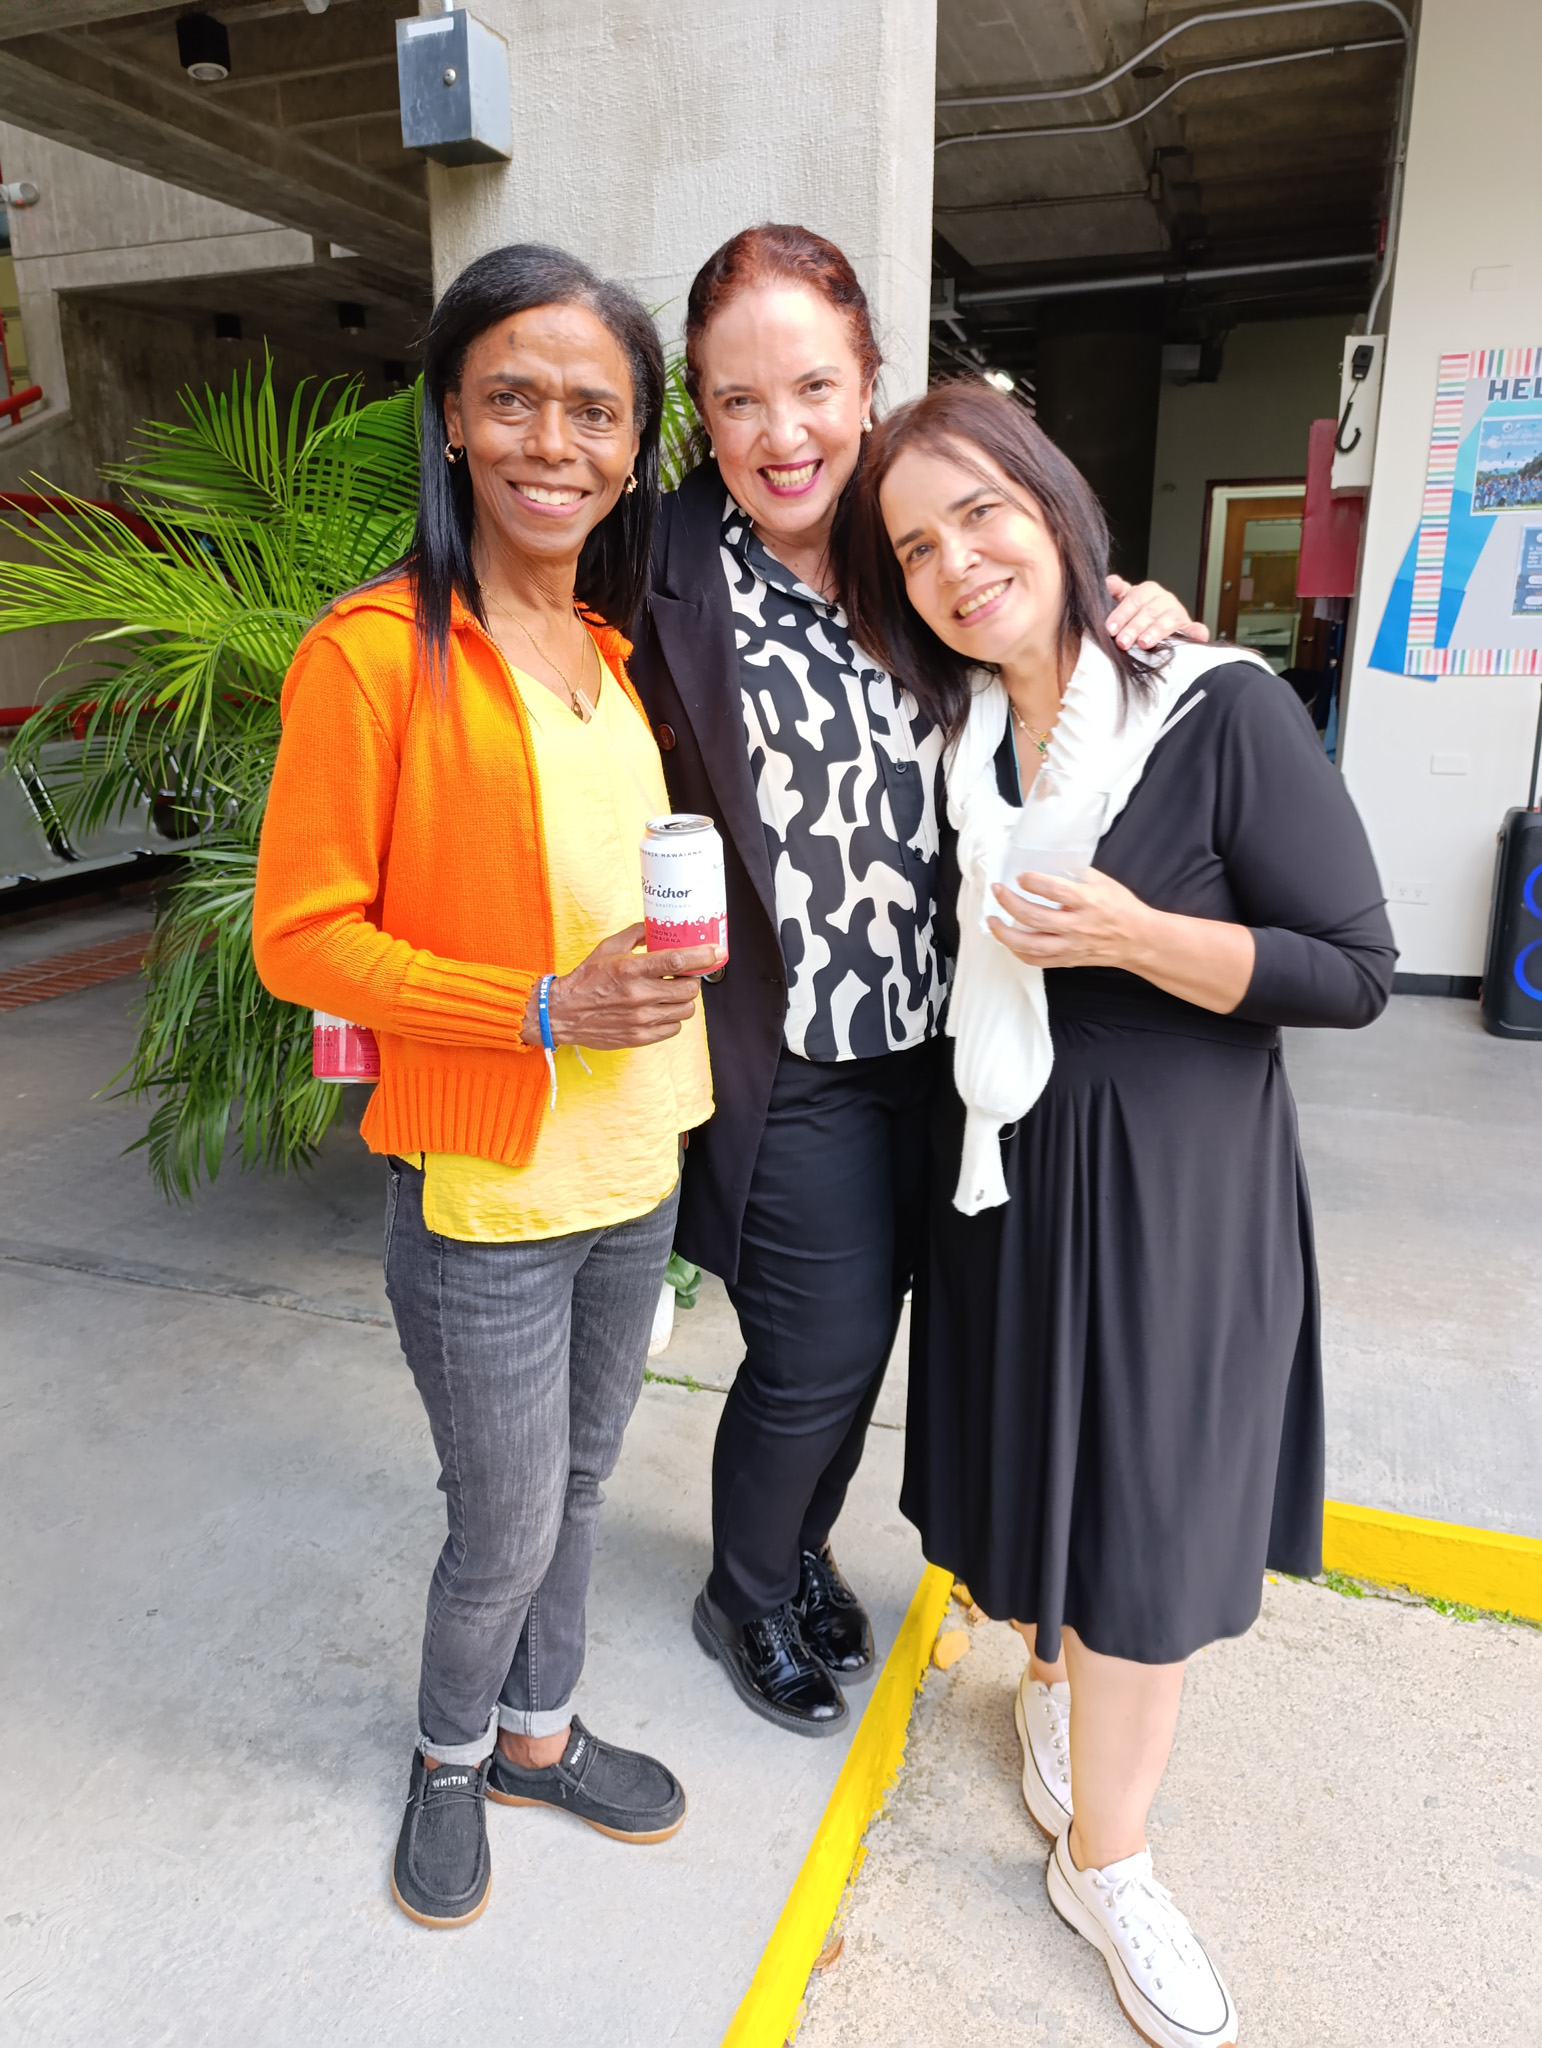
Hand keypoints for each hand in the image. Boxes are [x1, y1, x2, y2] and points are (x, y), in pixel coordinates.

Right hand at [520, 924, 723, 1050]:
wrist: (563, 1013)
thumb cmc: (586, 979)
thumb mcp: (608, 948)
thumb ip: (636, 934)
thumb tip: (657, 926)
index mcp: (631, 969)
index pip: (678, 960)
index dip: (703, 956)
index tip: (717, 951)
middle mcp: (639, 995)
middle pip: (689, 988)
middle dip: (692, 980)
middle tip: (683, 975)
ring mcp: (641, 1019)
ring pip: (686, 1010)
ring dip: (684, 1000)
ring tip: (671, 993)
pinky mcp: (639, 1037)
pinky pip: (673, 1028)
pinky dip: (673, 1018)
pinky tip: (661, 1009)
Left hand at [988, 868, 1255, 1012]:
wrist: (1139, 940)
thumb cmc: (1122, 908)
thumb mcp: (1104, 883)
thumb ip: (1077, 874)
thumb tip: (1048, 861)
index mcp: (1089, 901)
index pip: (1057, 891)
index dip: (1035, 882)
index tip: (1020, 875)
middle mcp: (1078, 925)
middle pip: (1036, 918)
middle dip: (1011, 903)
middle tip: (997, 890)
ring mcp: (1072, 945)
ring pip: (1031, 944)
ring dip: (1007, 934)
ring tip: (993, 921)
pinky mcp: (1068, 959)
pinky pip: (1038, 961)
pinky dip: (1019, 952)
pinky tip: (1009, 942)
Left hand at [1105, 575, 1208, 650]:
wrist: (1157, 621)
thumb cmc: (1138, 611)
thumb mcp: (1126, 600)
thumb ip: (1118, 592)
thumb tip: (1110, 581)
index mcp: (1149, 590)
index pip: (1135, 599)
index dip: (1122, 614)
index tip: (1111, 629)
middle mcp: (1165, 599)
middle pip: (1150, 611)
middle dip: (1135, 627)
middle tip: (1122, 642)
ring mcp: (1178, 613)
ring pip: (1169, 619)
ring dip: (1157, 631)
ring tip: (1144, 643)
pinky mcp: (1189, 627)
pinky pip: (1195, 629)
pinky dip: (1197, 633)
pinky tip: (1197, 639)